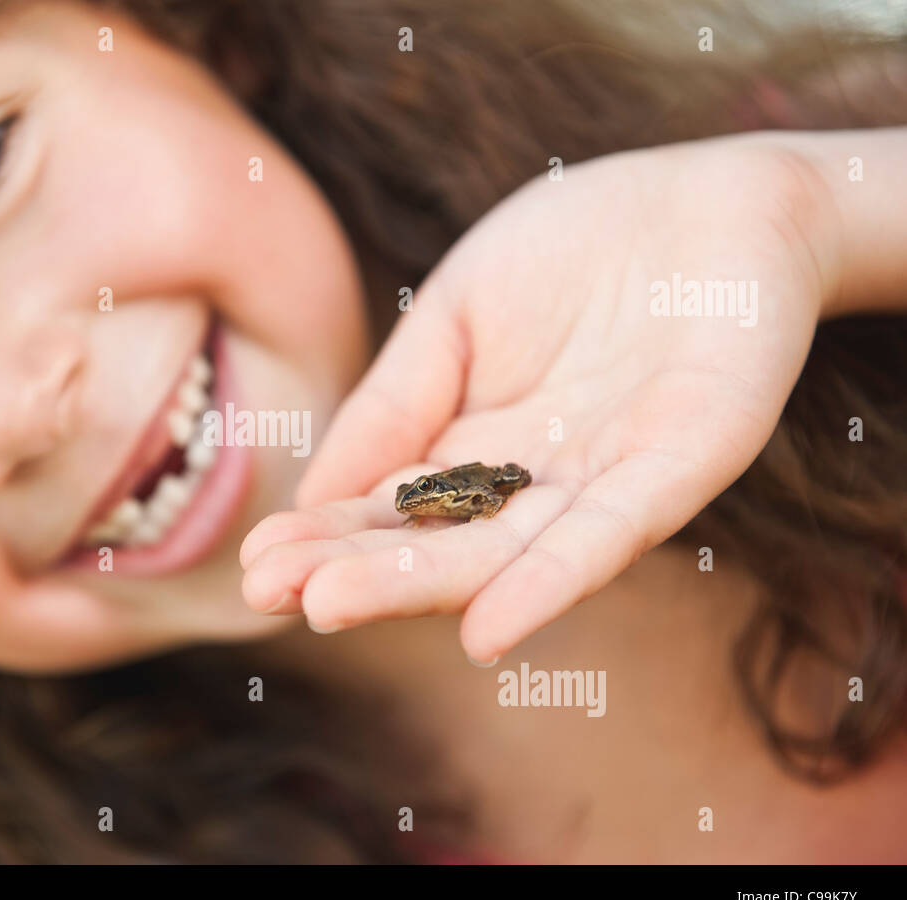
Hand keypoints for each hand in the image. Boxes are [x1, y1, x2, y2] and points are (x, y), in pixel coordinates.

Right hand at [240, 134, 833, 659]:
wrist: (714, 195)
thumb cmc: (580, 245)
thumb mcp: (456, 313)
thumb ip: (395, 400)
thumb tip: (315, 491)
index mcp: (477, 446)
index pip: (391, 506)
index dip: (326, 535)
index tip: (256, 563)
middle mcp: (534, 483)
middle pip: (438, 544)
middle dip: (356, 572)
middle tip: (272, 595)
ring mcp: (604, 481)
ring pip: (504, 552)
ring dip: (421, 587)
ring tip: (331, 606)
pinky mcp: (678, 468)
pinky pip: (608, 535)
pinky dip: (548, 584)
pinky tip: (484, 632)